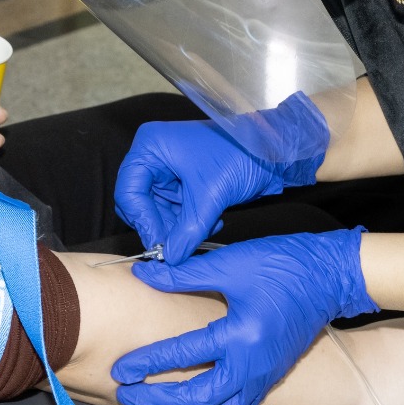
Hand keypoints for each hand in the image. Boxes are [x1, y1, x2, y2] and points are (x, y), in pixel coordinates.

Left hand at [111, 229, 376, 404]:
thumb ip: (183, 274)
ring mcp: (265, 375)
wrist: (331, 276)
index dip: (148, 363)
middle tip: (128, 396)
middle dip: (160, 402)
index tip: (121, 369)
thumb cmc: (284, 264)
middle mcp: (254, 364)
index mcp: (242, 334)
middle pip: (200, 399)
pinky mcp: (271, 377)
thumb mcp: (231, 262)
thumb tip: (143, 275)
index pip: (185, 356)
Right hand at [114, 93, 327, 261]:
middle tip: (174, 248)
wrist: (274, 150)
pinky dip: (189, 223)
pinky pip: (176, 211)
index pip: (129, 191)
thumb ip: (187, 231)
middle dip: (160, 226)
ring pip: (158, 211)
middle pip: (139, 203)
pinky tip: (210, 224)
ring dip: (178, 228)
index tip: (159, 246)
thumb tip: (170, 258)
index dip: (143, 221)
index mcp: (151, 146)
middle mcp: (154, 156)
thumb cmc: (242, 155)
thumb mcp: (211, 197)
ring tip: (201, 233)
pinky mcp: (183, 182)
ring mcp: (168, 169)